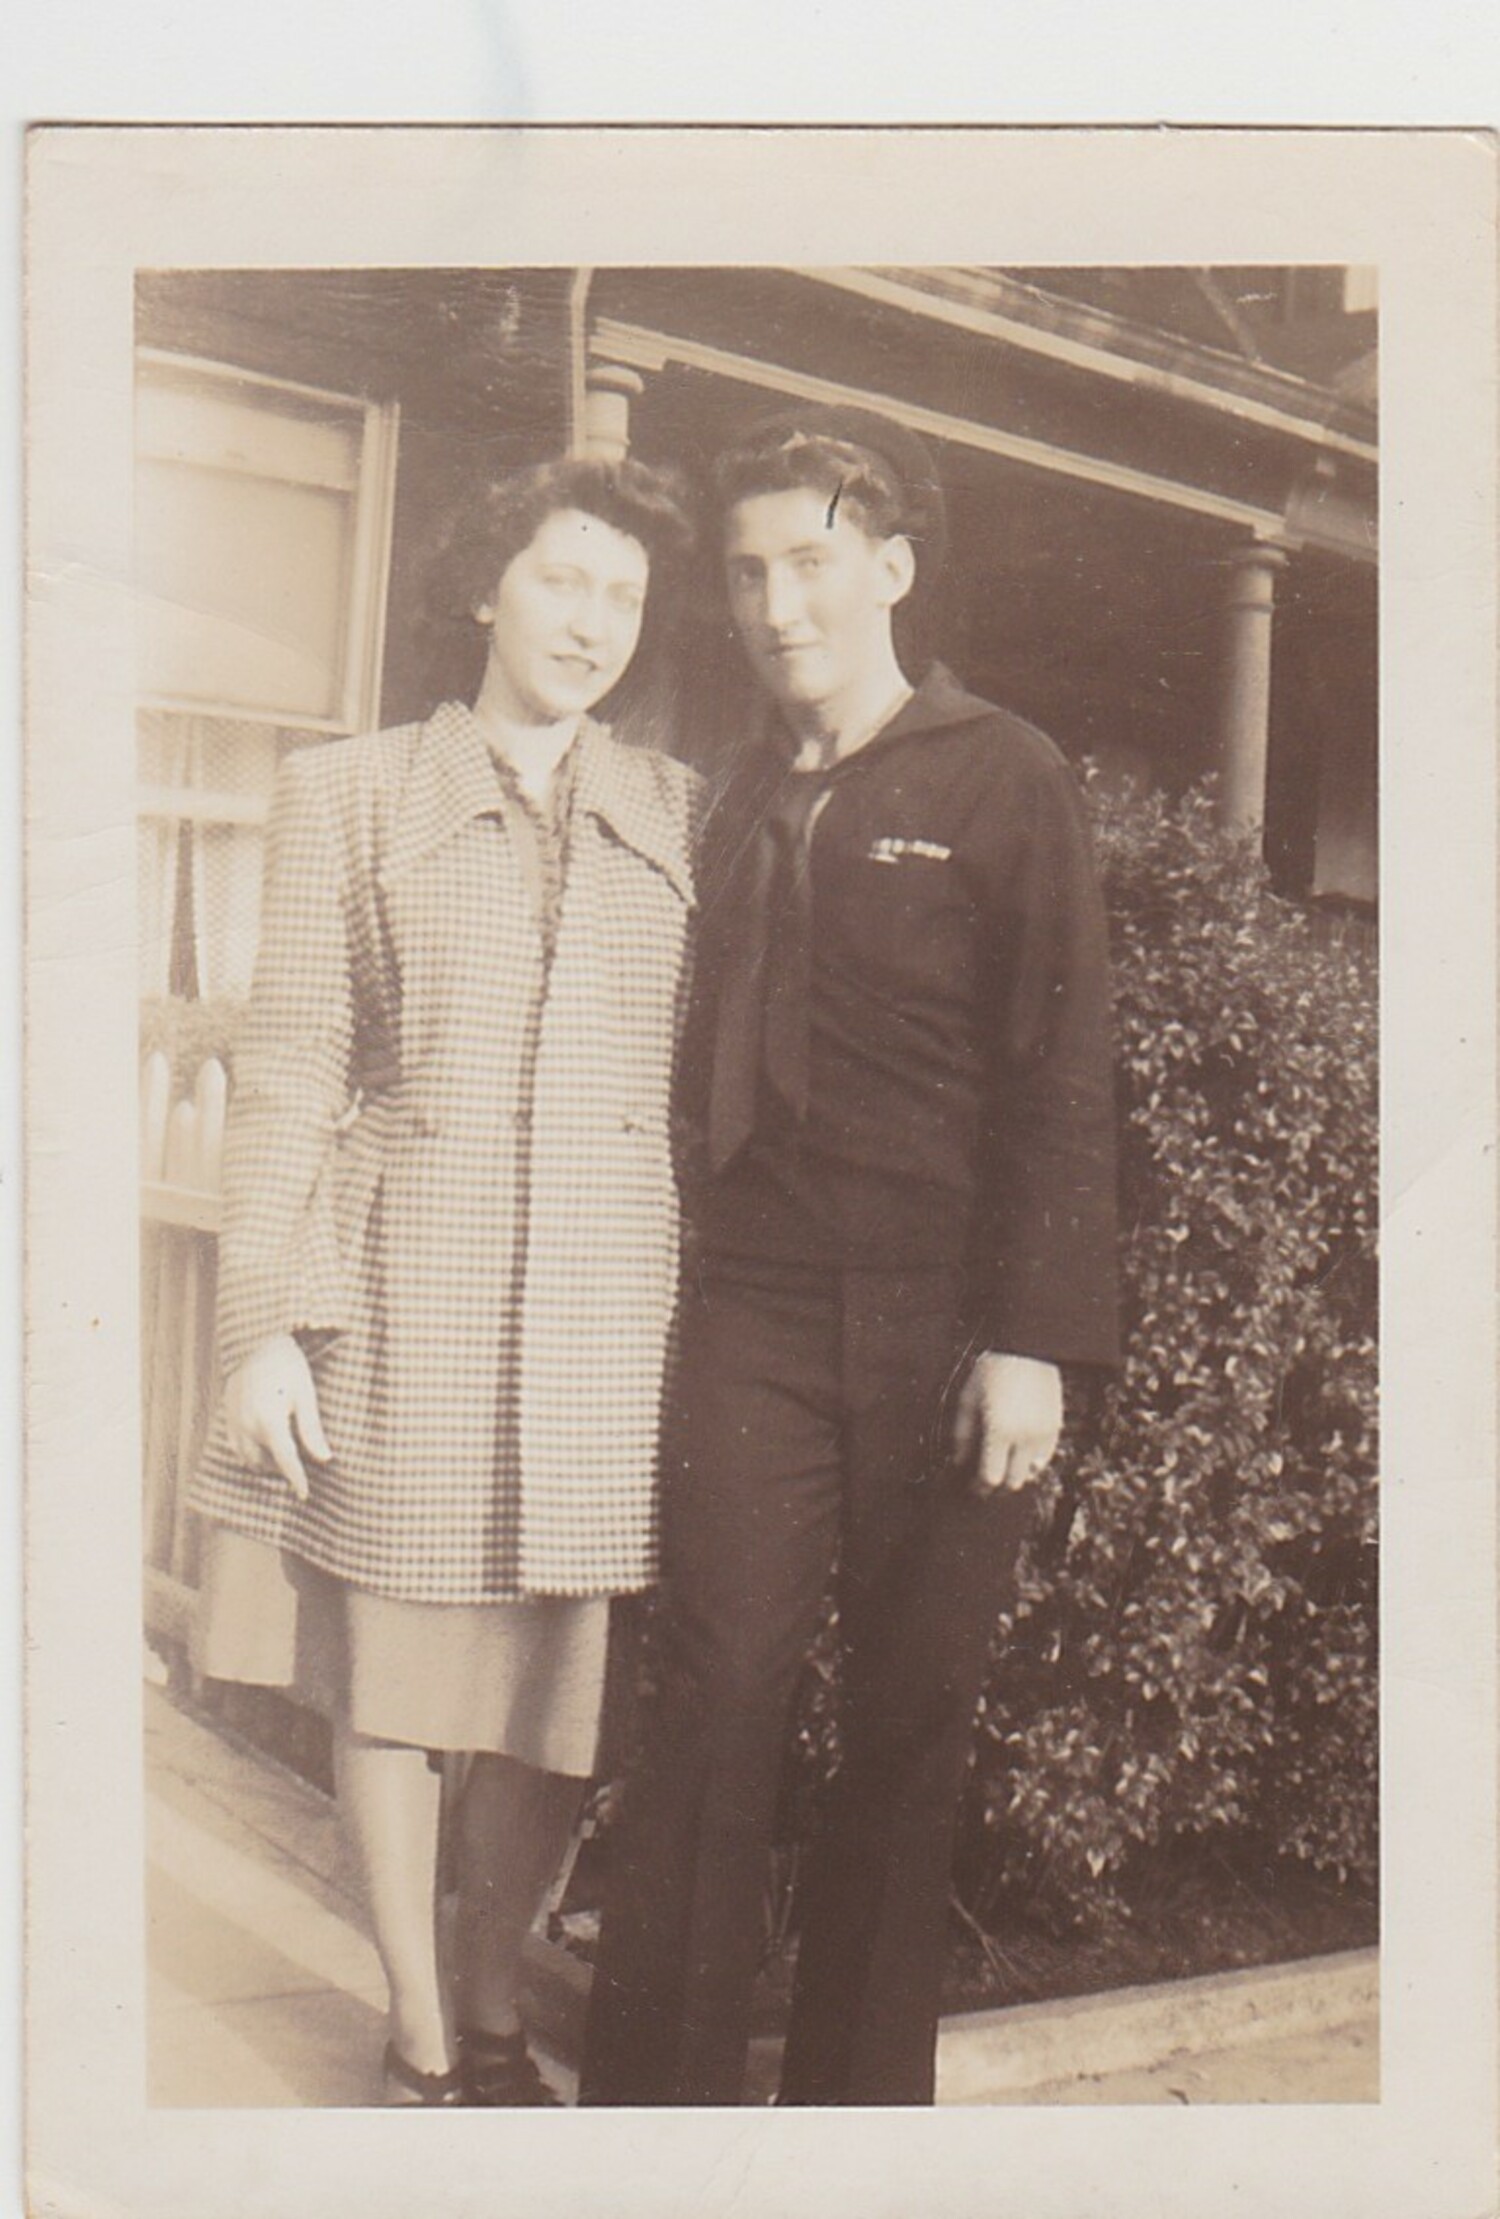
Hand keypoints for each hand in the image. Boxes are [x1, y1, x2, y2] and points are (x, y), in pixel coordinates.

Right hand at [222, 1334, 332, 1501]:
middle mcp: (247, 1426)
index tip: (304, 1494)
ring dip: (265, 1462)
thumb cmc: (288, 1366)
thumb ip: (312, 1429)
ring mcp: (233, 1422)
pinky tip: (266, 1442)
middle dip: (281, 1469)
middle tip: (302, 1462)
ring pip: (248, 1458)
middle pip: (264, 1464)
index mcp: (269, 1421)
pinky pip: (236, 1446)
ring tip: (285, 1452)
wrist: (257, 1342)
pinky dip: (251, 1451)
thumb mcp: (306, 1395)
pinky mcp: (226, 1416)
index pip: (285, 1461)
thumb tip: (324, 1458)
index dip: (296, 1479)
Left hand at [951, 1352, 1061, 1495]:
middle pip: (1013, 1482)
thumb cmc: (992, 1370)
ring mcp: (1043, 1433)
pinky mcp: (1055, 1427)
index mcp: (999, 1432)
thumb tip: (959, 1462)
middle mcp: (1024, 1437)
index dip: (979, 1488)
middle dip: (997, 1488)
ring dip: (1016, 1475)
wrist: (1027, 1348)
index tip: (972, 1488)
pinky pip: (1045, 1457)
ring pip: (1032, 1473)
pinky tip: (1019, 1457)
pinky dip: (1032, 1463)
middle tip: (985, 1485)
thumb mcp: (968, 1399)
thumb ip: (962, 1435)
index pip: (990, 1477)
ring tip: (1002, 1469)